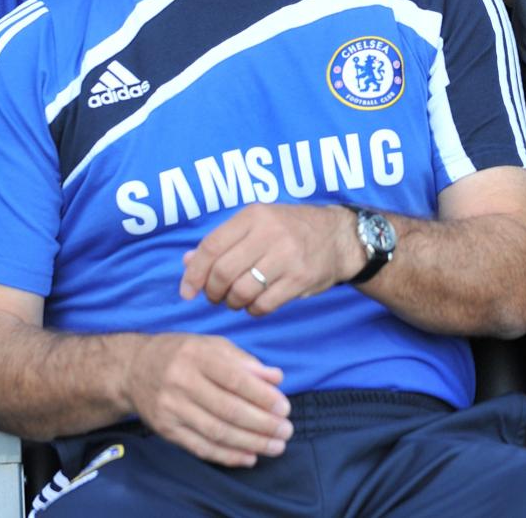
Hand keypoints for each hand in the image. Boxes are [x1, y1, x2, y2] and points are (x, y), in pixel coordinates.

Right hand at [125, 332, 291, 467]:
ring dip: (250, 443)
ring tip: (275, 447)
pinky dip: (227, 456)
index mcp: (198, 356)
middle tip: (286, 431)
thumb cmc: (185, 353)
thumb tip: (276, 378)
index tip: (285, 408)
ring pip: (216, 432)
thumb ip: (246, 361)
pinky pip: (200, 447)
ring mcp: (172, 409)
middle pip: (227, 409)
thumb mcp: (214, 345)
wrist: (135, 368)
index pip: (235, 380)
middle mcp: (182, 382)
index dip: (262, 396)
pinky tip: (249, 457)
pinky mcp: (166, 430)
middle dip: (262, 424)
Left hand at [179, 203, 361, 314]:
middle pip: (223, 272)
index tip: (187, 291)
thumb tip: (186, 263)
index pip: (211, 246)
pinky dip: (253, 310)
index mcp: (254, 215)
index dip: (193, 273)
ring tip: (237, 299)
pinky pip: (263, 304)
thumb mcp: (257, 223)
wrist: (338, 236)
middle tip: (216, 296)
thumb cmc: (291, 229)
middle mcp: (270, 232)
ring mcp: (287, 256)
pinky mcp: (300, 279)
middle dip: (212, 292)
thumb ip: (223, 241)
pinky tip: (256, 303)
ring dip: (232, 303)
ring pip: (241, 291)